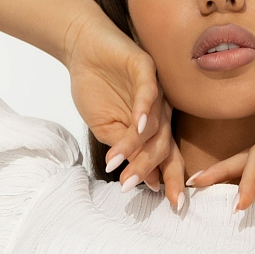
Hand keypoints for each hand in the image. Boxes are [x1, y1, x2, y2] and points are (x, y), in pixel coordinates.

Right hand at [62, 4, 186, 209]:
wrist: (82, 48)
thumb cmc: (95, 89)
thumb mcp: (106, 129)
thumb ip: (126, 151)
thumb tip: (149, 180)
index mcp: (154, 129)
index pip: (167, 158)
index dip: (171, 179)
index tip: (172, 205)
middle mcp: (161, 113)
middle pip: (163, 145)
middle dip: (149, 168)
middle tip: (133, 185)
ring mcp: (156, 92)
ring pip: (154, 126)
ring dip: (135, 148)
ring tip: (119, 166)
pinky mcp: (146, 69)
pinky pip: (149, 93)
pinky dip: (142, 111)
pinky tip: (136, 127)